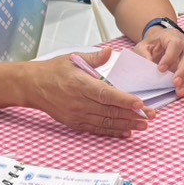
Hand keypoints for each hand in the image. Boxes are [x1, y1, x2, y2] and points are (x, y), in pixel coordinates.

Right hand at [26, 48, 153, 137]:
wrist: (32, 86)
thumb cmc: (53, 71)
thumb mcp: (72, 58)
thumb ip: (94, 57)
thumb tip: (110, 52)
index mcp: (80, 84)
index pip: (107, 95)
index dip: (125, 101)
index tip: (141, 104)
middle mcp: (79, 102)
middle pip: (110, 111)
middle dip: (133, 115)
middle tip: (151, 116)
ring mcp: (77, 115)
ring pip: (106, 122)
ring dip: (126, 125)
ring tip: (143, 126)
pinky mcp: (75, 123)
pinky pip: (97, 129)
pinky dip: (112, 131)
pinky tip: (126, 132)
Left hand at [135, 26, 183, 97]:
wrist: (161, 41)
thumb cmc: (152, 44)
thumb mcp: (143, 46)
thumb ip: (143, 55)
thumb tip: (148, 67)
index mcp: (172, 36)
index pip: (175, 45)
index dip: (169, 57)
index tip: (161, 70)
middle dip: (183, 72)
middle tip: (175, 84)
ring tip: (180, 92)